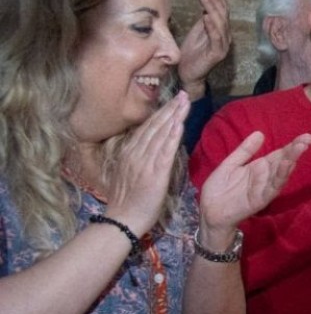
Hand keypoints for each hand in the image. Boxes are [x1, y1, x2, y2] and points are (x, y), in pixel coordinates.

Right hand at [103, 92, 189, 235]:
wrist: (122, 219)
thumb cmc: (128, 201)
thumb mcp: (129, 173)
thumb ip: (138, 159)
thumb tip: (147, 147)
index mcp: (130, 152)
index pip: (148, 128)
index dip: (161, 113)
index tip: (174, 100)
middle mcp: (136, 153)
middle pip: (155, 126)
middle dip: (170, 109)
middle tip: (184, 94)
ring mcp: (145, 162)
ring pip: (160, 134)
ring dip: (173, 116)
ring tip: (185, 102)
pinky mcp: (154, 173)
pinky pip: (165, 151)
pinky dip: (172, 136)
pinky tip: (179, 124)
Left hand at [178, 0, 231, 99]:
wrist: (188, 73)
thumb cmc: (191, 53)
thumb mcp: (197, 32)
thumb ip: (204, 21)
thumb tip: (206, 6)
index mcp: (221, 32)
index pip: (222, 12)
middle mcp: (225, 38)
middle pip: (223, 15)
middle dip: (215, 0)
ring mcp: (222, 46)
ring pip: (220, 24)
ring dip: (212, 9)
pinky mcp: (217, 54)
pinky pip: (216, 38)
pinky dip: (211, 26)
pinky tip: (205, 16)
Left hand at [197, 130, 310, 239]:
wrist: (208, 211)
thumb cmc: (219, 189)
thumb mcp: (231, 164)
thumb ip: (245, 151)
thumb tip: (260, 133)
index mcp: (259, 167)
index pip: (279, 154)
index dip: (292, 145)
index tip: (306, 136)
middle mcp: (265, 177)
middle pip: (283, 162)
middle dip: (296, 150)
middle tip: (309, 139)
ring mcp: (264, 188)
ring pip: (281, 174)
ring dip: (291, 161)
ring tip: (300, 148)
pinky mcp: (259, 200)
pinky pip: (272, 188)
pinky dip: (280, 177)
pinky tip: (286, 166)